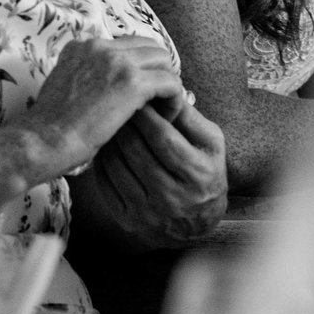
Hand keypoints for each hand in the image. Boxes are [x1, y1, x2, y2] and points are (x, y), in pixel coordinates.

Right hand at [18, 36, 178, 175]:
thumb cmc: (49, 128)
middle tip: (159, 100)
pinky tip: (166, 119)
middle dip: (159, 72)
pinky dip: (174, 100)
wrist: (41, 141)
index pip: (127, 45)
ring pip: (164, 61)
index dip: (140, 67)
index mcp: (82, 46)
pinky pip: (171, 82)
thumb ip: (87, 79)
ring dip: (168, 85)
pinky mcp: (132, 83)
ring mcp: (117, 61)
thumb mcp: (64, 89)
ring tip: (163, 112)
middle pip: (150, 47)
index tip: (142, 92)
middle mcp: (100, 46)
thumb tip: (110, 89)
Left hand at [67, 103, 226, 250]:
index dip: (147, 116)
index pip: (164, 139)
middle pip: (137, 151)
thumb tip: (165, 91)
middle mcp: (173, 198)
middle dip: (125, 123)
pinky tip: (106, 147)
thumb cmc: (206, 172)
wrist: (198, 223)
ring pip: (117, 166)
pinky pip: (105, 184)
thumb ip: (190, 118)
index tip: (137, 97)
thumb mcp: (212, 143)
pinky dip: (102, 162)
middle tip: (118, 104)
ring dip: (110, 140)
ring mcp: (148, 212)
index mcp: (198, 175)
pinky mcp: (128, 221)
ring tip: (111, 122)